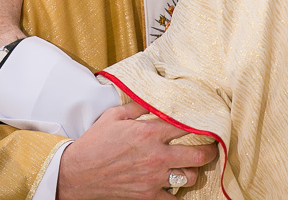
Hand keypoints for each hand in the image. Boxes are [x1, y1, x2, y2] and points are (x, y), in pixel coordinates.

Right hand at [57, 102, 217, 199]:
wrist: (77, 174)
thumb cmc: (95, 143)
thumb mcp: (114, 116)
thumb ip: (137, 106)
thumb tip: (153, 98)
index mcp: (149, 133)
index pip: (187, 126)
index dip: (200, 125)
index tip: (206, 125)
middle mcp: (156, 156)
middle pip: (199, 155)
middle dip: (209, 151)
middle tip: (211, 148)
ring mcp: (153, 178)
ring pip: (190, 178)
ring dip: (192, 172)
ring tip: (189, 167)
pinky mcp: (147, 196)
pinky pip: (172, 199)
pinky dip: (175, 193)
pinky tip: (173, 185)